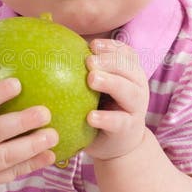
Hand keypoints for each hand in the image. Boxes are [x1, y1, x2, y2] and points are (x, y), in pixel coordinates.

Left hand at [84, 38, 149, 160]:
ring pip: (129, 92)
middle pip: (130, 68)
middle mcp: (137, 87)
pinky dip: (106, 118)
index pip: (126, 54)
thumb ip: (86, 70)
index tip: (92, 45)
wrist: (118, 145)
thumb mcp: (97, 88)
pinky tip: (90, 116)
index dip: (111, 47)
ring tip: (91, 79)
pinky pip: (119, 122)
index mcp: (130, 73)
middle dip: (110, 61)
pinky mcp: (129, 129)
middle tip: (89, 61)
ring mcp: (136, 109)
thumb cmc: (102, 108)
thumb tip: (53, 48)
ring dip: (111, 83)